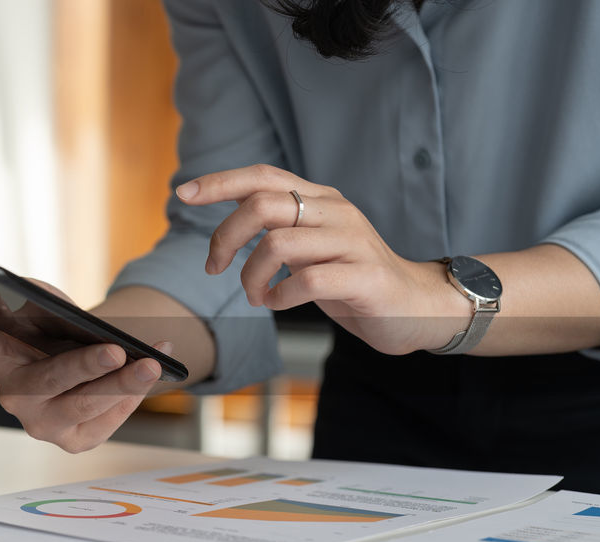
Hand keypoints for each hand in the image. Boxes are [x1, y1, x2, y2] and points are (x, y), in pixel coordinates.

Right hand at [0, 280, 171, 452]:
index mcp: (0, 355)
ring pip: (83, 406)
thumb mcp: (47, 309)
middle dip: (85, 366)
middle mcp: (14, 395)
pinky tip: (151, 374)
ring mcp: (41, 423)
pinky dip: (132, 396)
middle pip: (48, 380)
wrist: (84, 366)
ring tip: (151, 364)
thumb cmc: (59, 334)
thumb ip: (35, 297)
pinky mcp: (72, 442)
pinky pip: (105, 421)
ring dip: (122, 384)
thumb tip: (34, 296)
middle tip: (115, 351)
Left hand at [176, 164, 467, 354]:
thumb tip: (229, 215)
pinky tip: (278, 303)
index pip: (264, 176)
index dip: (220, 181)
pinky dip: (280, 296)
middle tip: (216, 268)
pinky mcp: (365, 276)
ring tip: (255, 295)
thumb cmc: (352, 279)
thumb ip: (279, 226)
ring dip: (251, 276)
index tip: (183, 193)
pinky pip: (307, 280)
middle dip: (225, 238)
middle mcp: (336, 212)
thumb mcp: (311, 245)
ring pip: (279, 243)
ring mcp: (353, 242)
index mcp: (320, 200)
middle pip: (262, 205)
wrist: (416, 308)